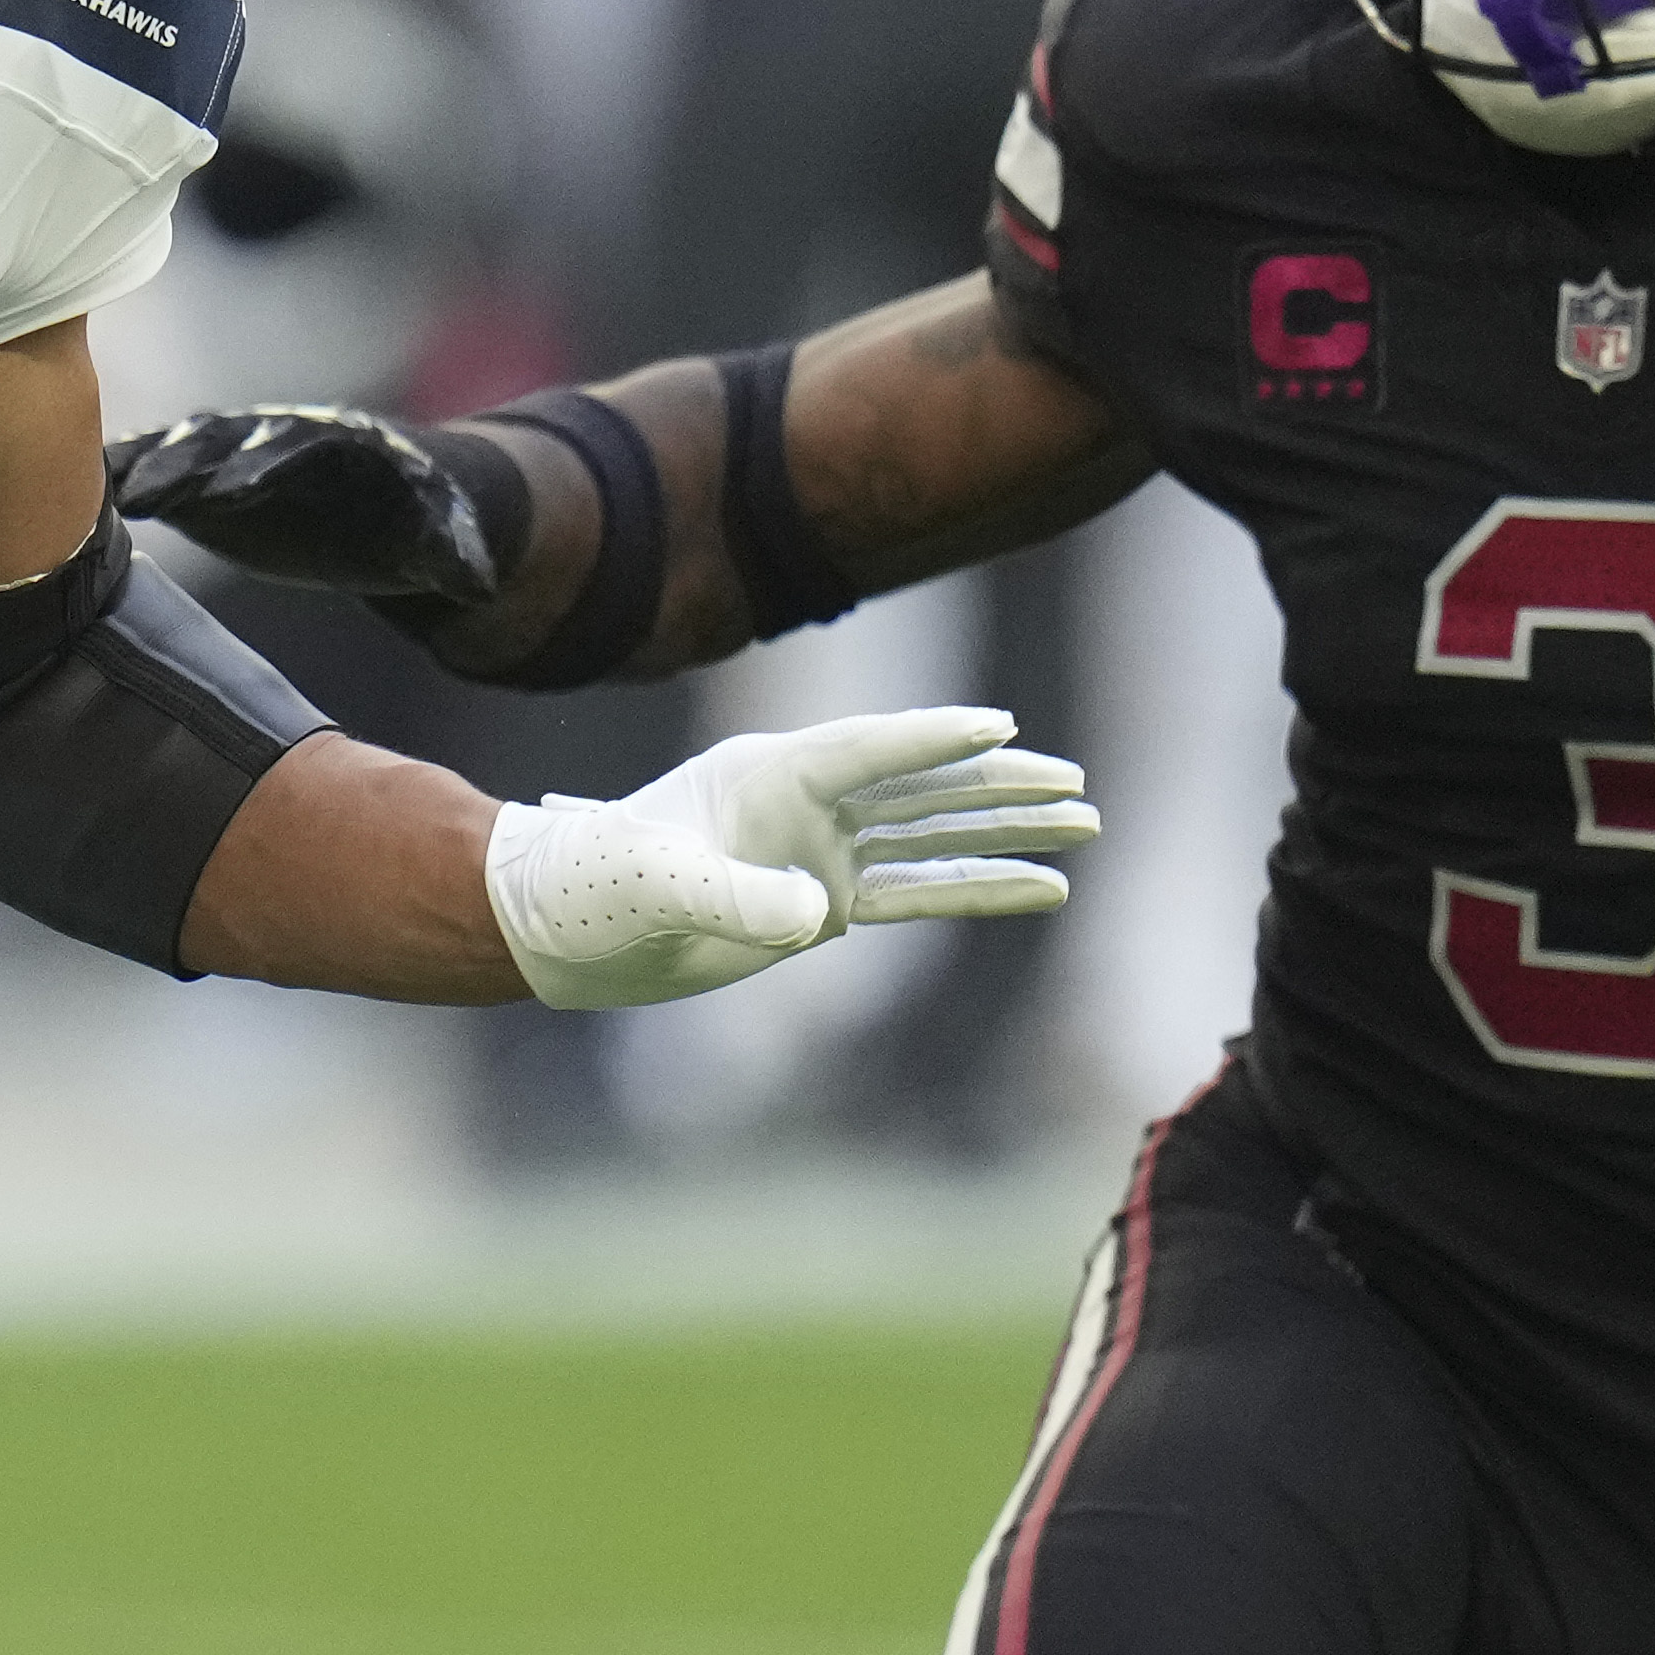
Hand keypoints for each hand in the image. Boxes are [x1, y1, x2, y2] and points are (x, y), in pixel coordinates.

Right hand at [110, 404, 505, 607]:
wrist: (395, 504)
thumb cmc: (423, 527)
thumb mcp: (449, 546)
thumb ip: (457, 561)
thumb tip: (477, 585)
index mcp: (344, 447)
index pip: (300, 449)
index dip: (268, 467)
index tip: (233, 493)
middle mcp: (283, 436)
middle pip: (229, 441)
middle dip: (189, 465)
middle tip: (143, 495)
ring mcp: (239, 449)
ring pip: (184, 448)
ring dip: (144, 467)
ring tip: (93, 494)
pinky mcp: (207, 474)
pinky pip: (159, 467)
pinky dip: (122, 473)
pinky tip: (77, 490)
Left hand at [480, 703, 1098, 1012]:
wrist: (569, 924)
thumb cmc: (599, 888)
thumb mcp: (660, 887)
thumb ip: (736, 897)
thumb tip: (817, 912)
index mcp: (769, 776)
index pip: (869, 750)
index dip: (931, 741)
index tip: (1000, 730)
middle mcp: (806, 803)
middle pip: (922, 783)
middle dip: (1000, 784)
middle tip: (1076, 783)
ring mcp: (819, 850)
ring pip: (933, 831)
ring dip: (1006, 828)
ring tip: (1085, 821)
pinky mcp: (822, 903)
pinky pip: (918, 891)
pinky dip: (979, 888)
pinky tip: (1045, 888)